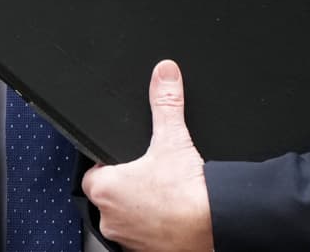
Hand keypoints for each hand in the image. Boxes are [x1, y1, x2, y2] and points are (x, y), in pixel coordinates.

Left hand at [81, 60, 213, 251]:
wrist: (217, 225)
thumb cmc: (190, 192)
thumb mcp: (173, 137)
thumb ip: (165, 102)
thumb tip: (164, 74)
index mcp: (106, 189)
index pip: (92, 174)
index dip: (108, 165)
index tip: (126, 162)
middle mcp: (111, 219)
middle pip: (108, 198)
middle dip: (126, 188)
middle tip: (149, 179)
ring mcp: (128, 240)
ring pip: (125, 220)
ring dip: (139, 210)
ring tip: (162, 198)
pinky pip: (142, 239)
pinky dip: (153, 229)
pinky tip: (170, 217)